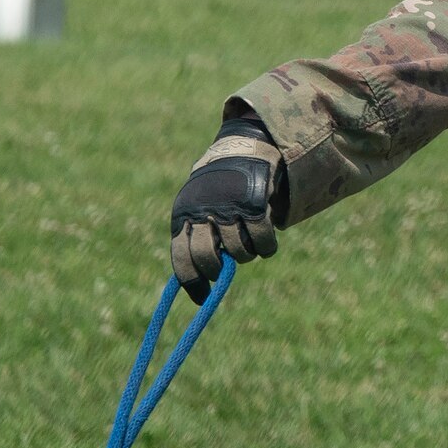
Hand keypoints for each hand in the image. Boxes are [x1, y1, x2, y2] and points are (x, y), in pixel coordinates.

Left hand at [169, 115, 282, 302]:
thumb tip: (196, 283)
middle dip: (218, 270)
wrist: (241, 149)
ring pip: (238, 252)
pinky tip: (266, 245)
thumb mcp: (196, 209)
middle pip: (208, 258)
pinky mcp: (254, 204)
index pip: (181, 257)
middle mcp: (203, 211)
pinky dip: (266, 248)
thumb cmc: (217, 190)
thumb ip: (195, 240)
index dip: (192, 282)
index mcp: (184, 215)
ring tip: (247, 244)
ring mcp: (229, 208)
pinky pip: (262, 242)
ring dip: (246, 255)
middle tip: (225, 268)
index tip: (202, 298)